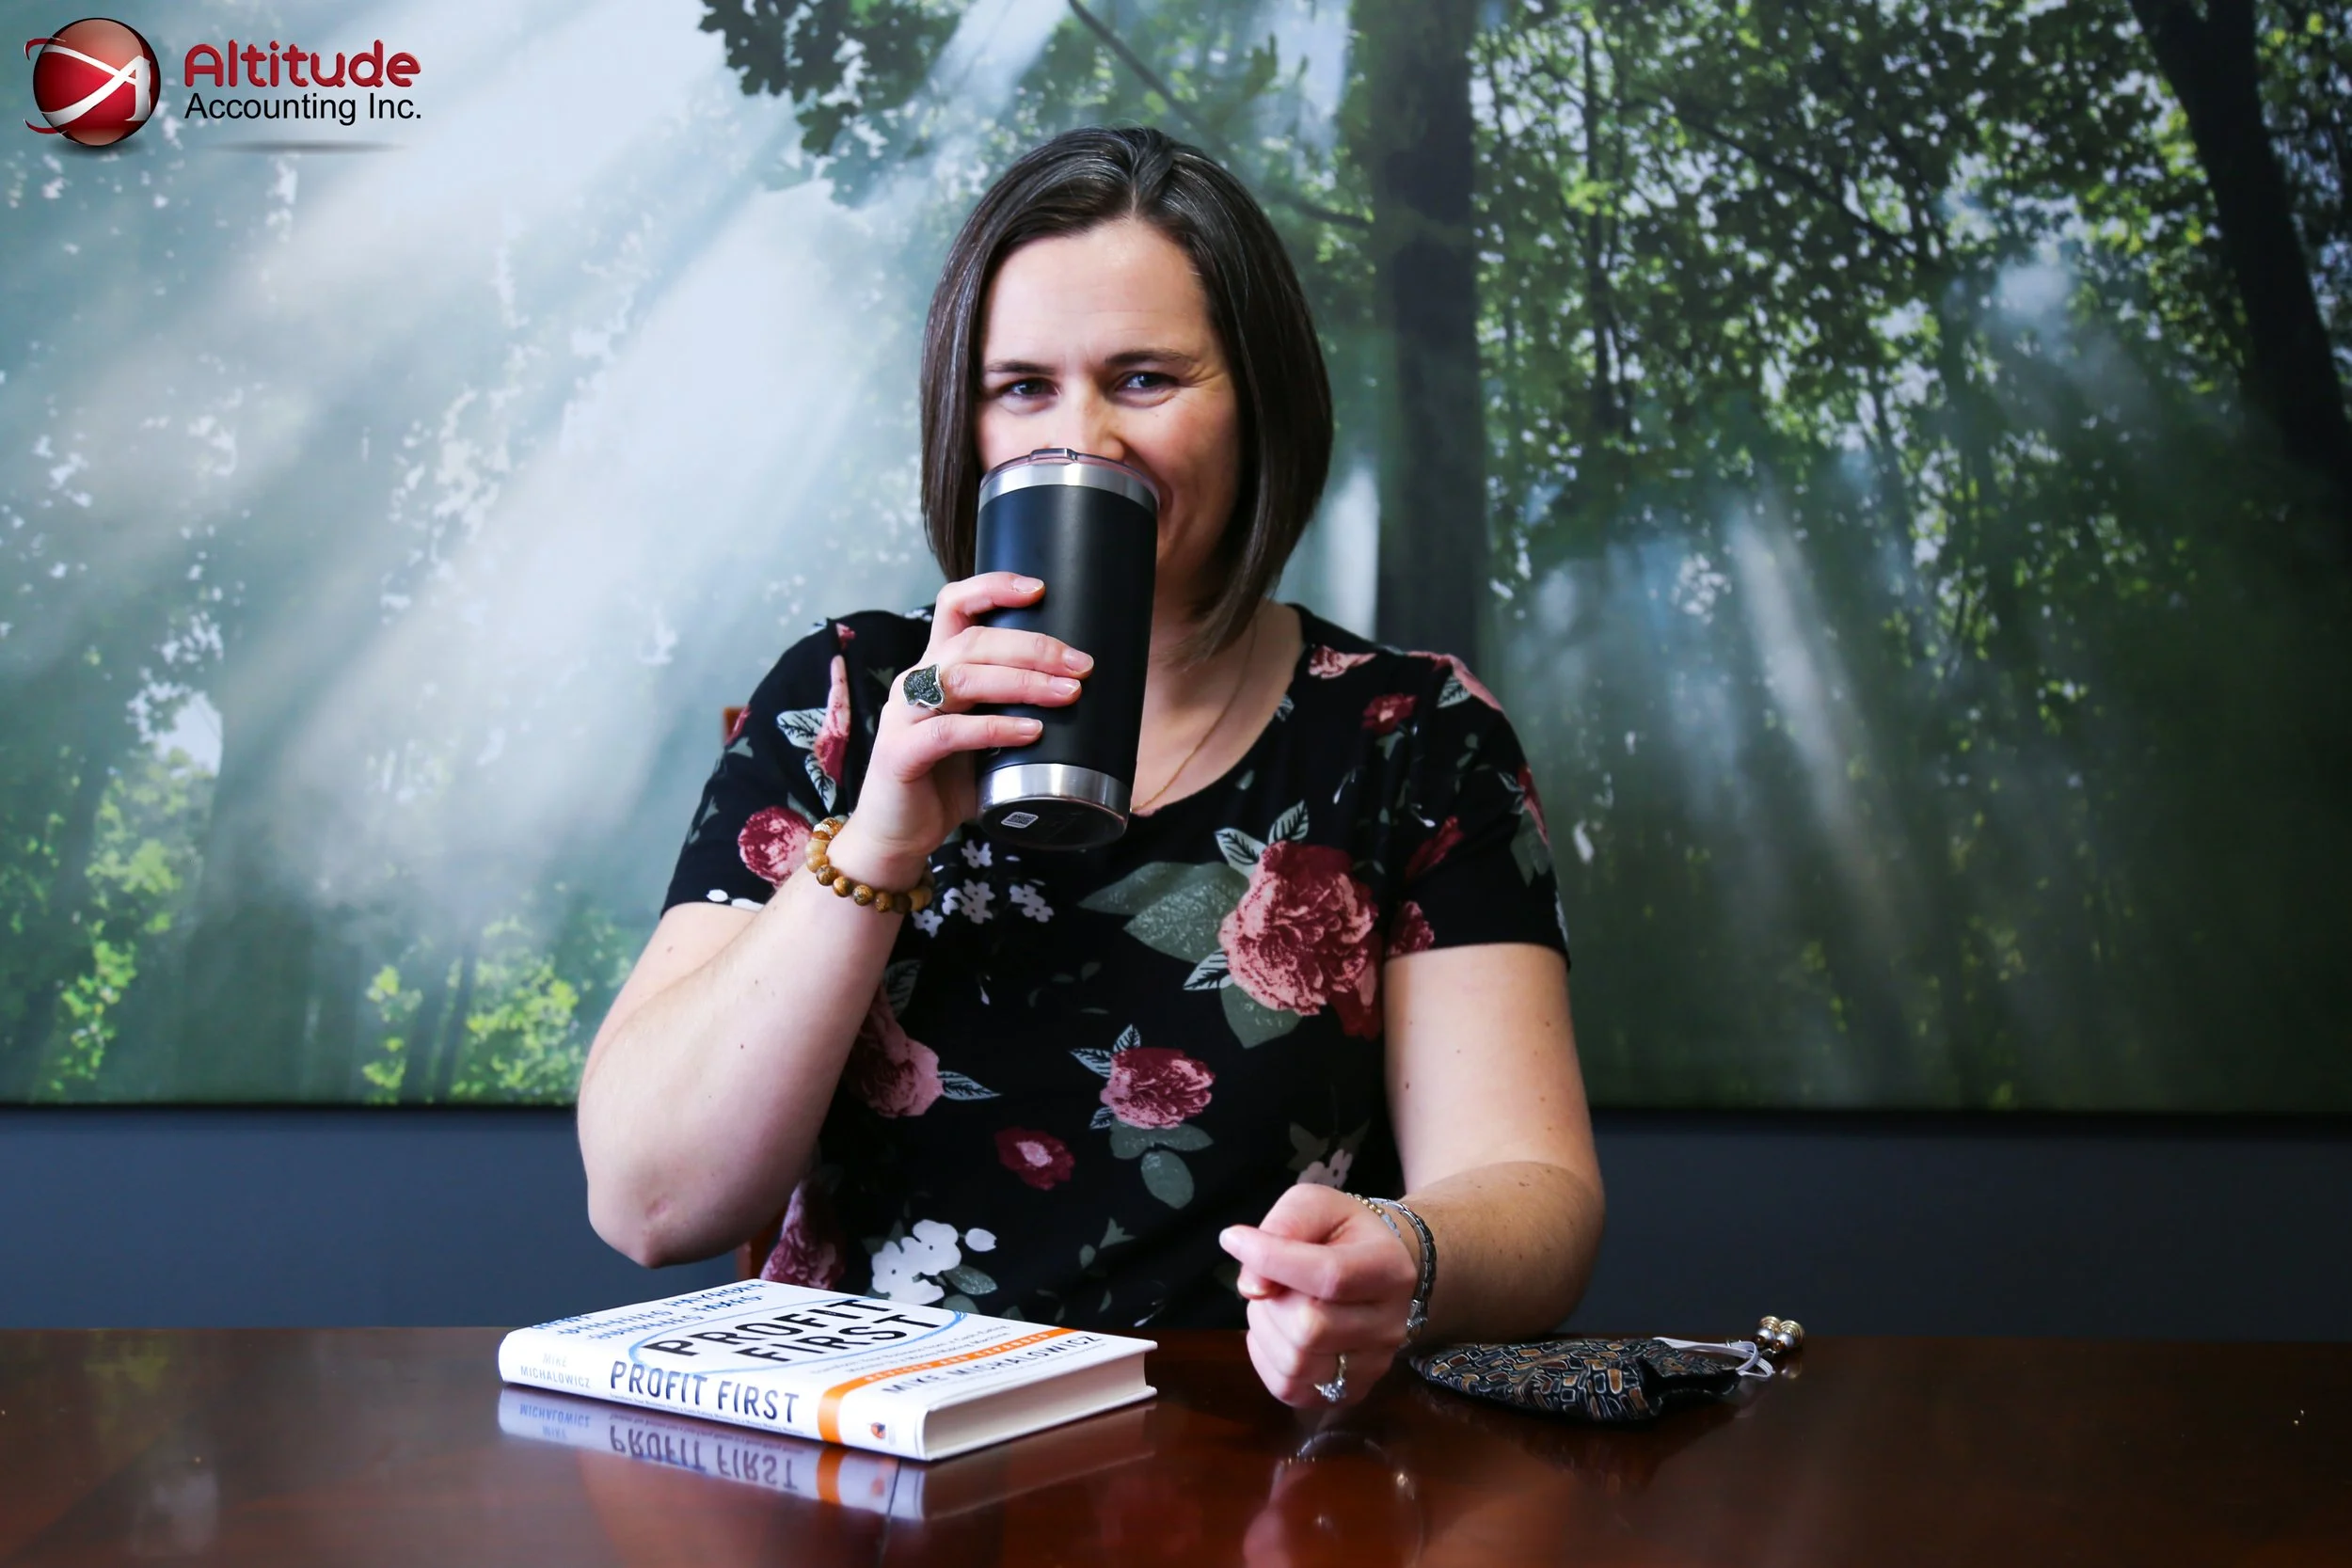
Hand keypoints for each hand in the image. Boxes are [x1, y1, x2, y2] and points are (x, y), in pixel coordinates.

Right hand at [825, 572, 1093, 885]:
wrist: (900, 835)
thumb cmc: (949, 783)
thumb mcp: (988, 738)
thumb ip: (1017, 712)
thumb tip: (1084, 700)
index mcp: (936, 668)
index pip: (955, 606)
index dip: (993, 588)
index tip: (1040, 588)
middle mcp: (916, 682)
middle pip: (972, 640)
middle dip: (1032, 646)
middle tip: (1081, 664)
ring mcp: (904, 716)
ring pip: (961, 677)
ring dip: (1021, 681)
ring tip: (1068, 693)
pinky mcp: (900, 753)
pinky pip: (948, 731)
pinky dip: (994, 728)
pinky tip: (1030, 732)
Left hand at [1219, 1184, 1419, 1407]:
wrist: (1375, 1271)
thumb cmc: (1340, 1233)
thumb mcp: (1315, 1205)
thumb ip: (1283, 1229)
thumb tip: (1253, 1286)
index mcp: (1389, 1269)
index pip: (1330, 1276)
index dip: (1273, 1261)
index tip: (1235, 1240)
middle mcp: (1390, 1324)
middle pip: (1310, 1327)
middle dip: (1271, 1300)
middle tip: (1273, 1280)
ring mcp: (1374, 1364)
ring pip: (1295, 1362)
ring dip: (1267, 1328)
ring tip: (1278, 1302)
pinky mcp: (1350, 1391)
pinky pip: (1289, 1389)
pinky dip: (1267, 1358)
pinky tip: (1278, 1331)